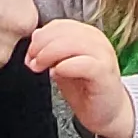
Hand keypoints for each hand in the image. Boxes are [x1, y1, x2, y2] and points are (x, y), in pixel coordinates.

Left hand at [25, 19, 132, 137]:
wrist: (106, 112)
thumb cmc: (85, 88)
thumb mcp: (63, 64)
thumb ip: (52, 50)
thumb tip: (35, 38)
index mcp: (88, 34)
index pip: (60, 25)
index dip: (41, 37)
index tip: (30, 54)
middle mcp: (98, 41)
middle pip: (64, 32)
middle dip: (41, 46)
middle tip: (32, 62)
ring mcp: (103, 56)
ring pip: (73, 44)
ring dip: (50, 54)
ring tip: (40, 68)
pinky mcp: (105, 73)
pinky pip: (85, 63)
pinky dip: (66, 66)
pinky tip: (56, 73)